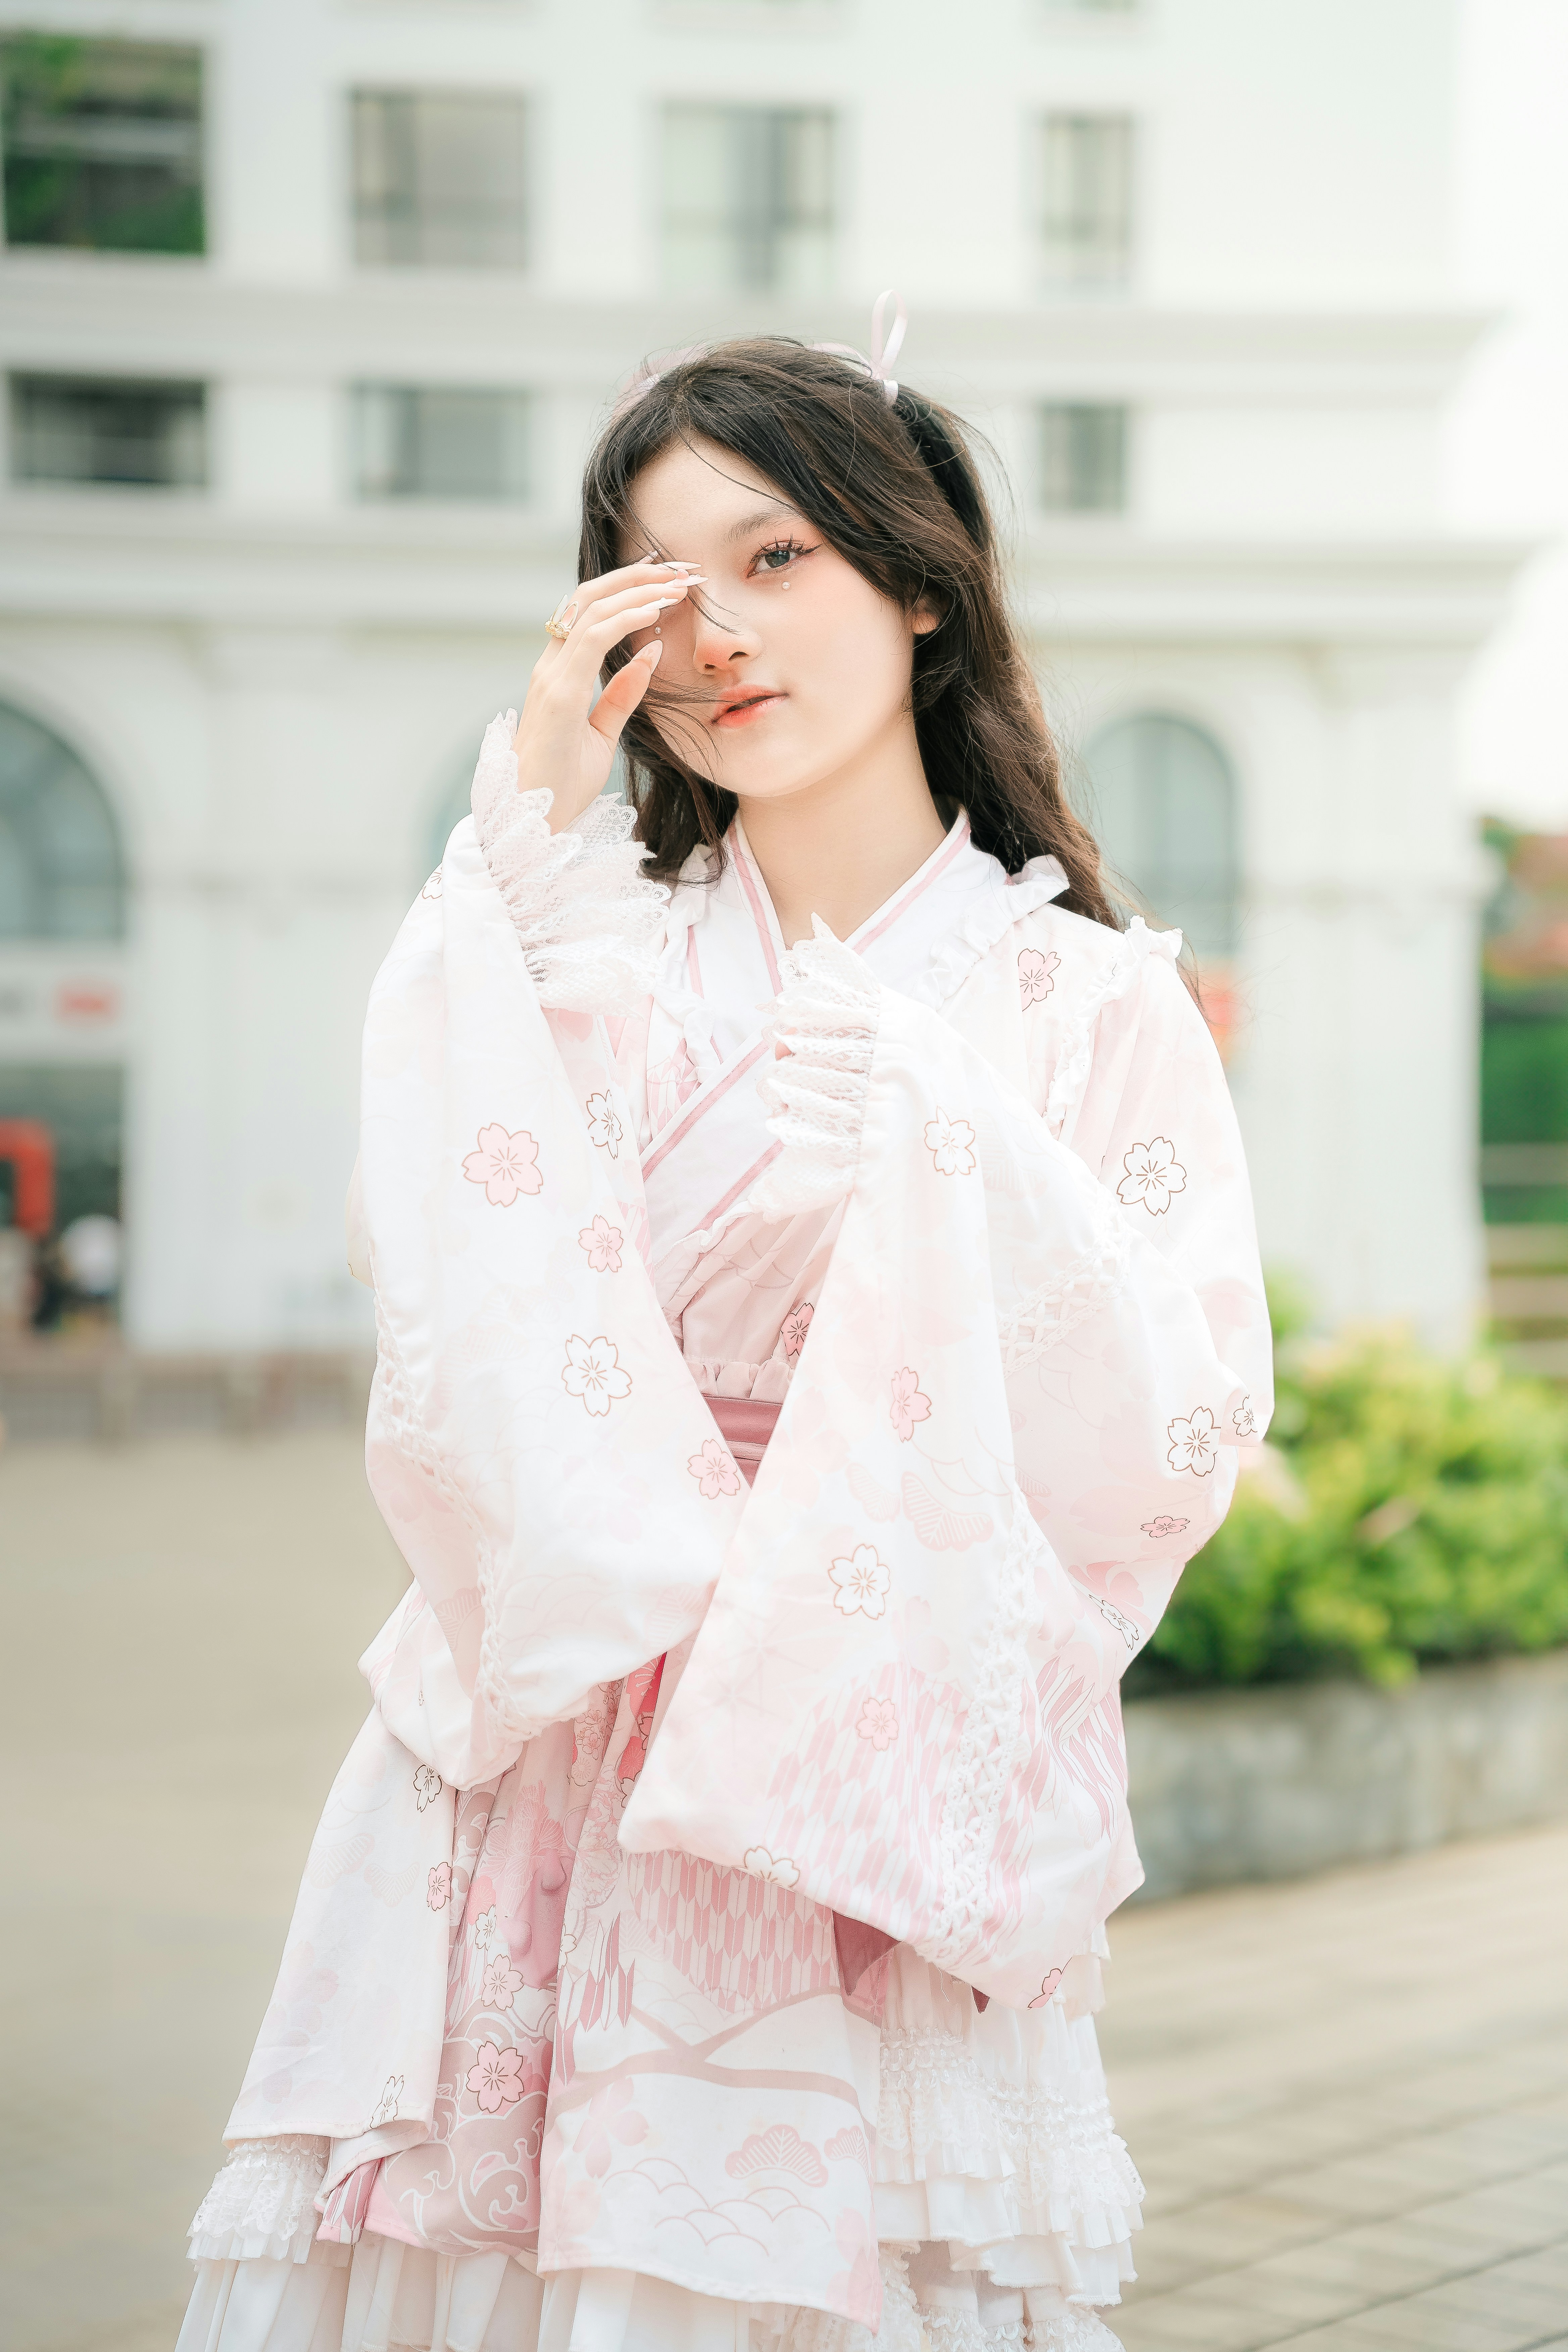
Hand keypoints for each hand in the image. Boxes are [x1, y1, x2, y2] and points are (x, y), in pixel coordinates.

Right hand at [514, 561, 701, 833]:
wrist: (532, 820)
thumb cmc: (562, 785)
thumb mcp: (602, 734)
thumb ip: (622, 694)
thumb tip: (651, 653)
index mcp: (558, 674)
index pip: (588, 612)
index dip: (626, 588)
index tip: (666, 579)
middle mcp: (550, 667)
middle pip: (588, 597)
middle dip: (636, 576)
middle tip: (681, 569)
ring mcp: (552, 678)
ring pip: (591, 609)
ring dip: (639, 591)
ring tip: (678, 583)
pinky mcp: (560, 695)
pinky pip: (593, 639)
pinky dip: (626, 618)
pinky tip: (655, 610)